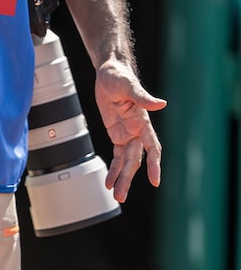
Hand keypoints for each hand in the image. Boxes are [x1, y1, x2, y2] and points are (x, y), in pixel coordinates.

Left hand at [94, 59, 166, 202]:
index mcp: (143, 122)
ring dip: (121, 178)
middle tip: (121, 196)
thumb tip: (161, 104)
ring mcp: (127, 134)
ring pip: (126, 162)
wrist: (108, 73)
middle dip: (128, 179)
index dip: (154, 164)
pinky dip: (114, 169)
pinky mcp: (117, 134)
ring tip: (117, 195)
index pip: (152, 147)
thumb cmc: (119, 76)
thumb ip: (142, 97)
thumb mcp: (127, 86)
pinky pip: (117, 156)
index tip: (155, 180)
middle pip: (135, 161)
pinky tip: (109, 181)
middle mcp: (137, 131)